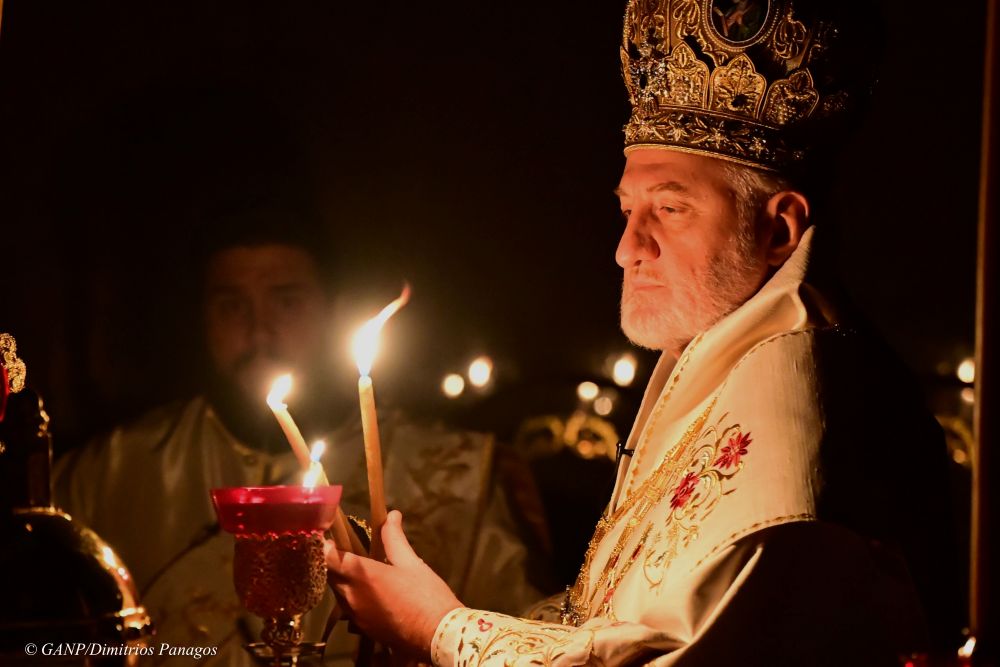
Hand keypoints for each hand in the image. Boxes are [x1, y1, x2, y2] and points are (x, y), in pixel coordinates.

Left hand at [325, 510, 463, 661]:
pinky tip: (371, 595)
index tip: (331, 538)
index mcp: (362, 575)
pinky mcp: (362, 628)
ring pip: (339, 593)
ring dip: (343, 581)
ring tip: (360, 573)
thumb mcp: (411, 563)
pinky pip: (349, 608)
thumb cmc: (425, 595)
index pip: (329, 558)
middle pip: (330, 576)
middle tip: (347, 552)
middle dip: (334, 564)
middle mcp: (352, 596)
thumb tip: (392, 516)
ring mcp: (355, 615)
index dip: (325, 546)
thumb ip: (395, 539)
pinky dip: (353, 598)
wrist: (436, 634)